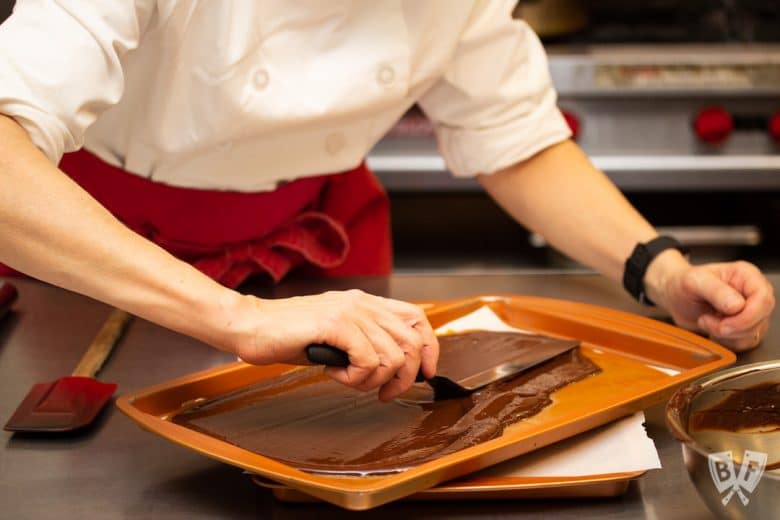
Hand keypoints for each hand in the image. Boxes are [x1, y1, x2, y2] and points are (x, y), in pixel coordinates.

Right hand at [230, 289, 438, 400]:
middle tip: (382, 392)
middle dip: (403, 377)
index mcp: (365, 302)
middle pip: (411, 343)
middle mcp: (362, 303)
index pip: (416, 319)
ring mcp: (349, 311)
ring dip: (372, 380)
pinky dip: (354, 377)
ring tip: (346, 378)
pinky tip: (333, 372)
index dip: (429, 348)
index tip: (424, 374)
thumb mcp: (336, 335)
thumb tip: (393, 366)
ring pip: (392, 357)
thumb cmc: (289, 335)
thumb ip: (364, 340)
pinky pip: (368, 361)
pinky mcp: (335, 324)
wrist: (251, 326)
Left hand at [646, 253, 774, 350]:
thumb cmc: (682, 283)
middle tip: (707, 321)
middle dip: (733, 328)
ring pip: (753, 334)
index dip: (747, 317)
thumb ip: (716, 291)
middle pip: (760, 320)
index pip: (763, 300)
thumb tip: (737, 306)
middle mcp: (753, 293)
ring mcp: (750, 311)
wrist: (673, 296)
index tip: (724, 323)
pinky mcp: (743, 327)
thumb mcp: (693, 282)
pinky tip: (711, 330)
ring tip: (706, 321)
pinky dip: (726, 342)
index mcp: (747, 276)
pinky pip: (744, 343)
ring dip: (727, 336)